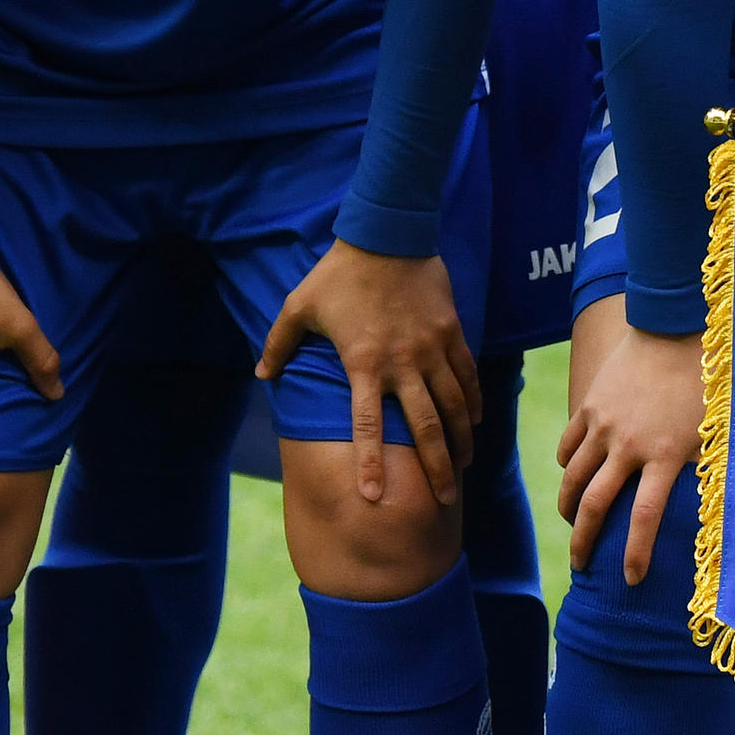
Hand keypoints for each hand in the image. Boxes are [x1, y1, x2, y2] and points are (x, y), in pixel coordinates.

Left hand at [262, 240, 475, 505]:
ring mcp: (432, 349)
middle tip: (443, 500)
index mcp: (363, 363)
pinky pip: (467, 375)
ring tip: (462, 467)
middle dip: (435, 467)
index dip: (370, 463)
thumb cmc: (339, 274)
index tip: (373, 497)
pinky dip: (472, 402)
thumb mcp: (299, 307)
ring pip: (453, 405)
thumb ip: (278, 346)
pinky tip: (474, 422)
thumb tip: (260, 376)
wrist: (388, 233)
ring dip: (459, 440)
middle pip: (425, 426)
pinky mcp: (452, 332)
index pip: (366, 425)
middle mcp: (402, 363)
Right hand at [554, 306, 706, 588]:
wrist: (673, 329)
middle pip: (594, 506)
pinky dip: (566, 466)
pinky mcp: (589, 407)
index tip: (629, 579)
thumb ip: (704, 467)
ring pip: (573, 479)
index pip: (643, 518)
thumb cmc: (703, 382)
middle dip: (584, 542)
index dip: (634, 553)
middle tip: (580, 565)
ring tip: (569, 524)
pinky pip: (568, 446)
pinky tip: (570, 476)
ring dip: (567, 507)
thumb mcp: (712, 429)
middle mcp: (628, 445)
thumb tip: (710, 507)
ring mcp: (603, 425)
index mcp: (665, 455)